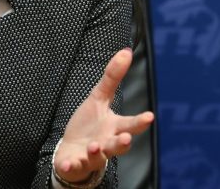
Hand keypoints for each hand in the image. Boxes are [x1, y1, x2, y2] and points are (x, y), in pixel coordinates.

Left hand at [54, 48, 154, 183]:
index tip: (150, 117)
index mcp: (114, 127)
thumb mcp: (99, 98)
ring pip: (98, 157)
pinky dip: (73, 166)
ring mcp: (92, 156)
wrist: (72, 151)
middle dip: (123, 143)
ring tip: (95, 146)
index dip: (140, 122)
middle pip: (118, 145)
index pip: (130, 124)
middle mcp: (107, 144)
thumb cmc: (90, 124)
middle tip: (126, 138)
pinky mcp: (76, 165)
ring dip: (97, 152)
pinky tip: (70, 163)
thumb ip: (113, 77)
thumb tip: (126, 51)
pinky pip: (75, 167)